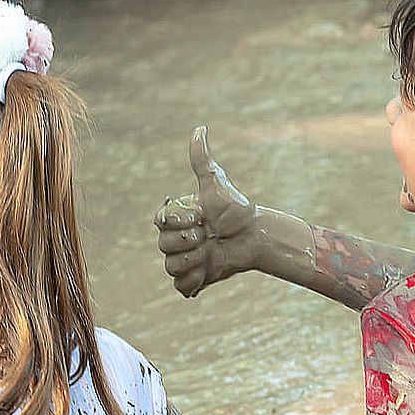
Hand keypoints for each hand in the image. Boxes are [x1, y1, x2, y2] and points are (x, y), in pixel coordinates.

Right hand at [154, 126, 259, 298]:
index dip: (181, 222)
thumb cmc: (235, 210)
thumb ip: (202, 161)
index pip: (160, 222)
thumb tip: (199, 129)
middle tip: (211, 235)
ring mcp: (181, 260)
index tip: (202, 217)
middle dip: (191, 242)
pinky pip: (181, 285)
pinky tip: (211, 268)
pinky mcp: (190, 280)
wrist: (254, 237)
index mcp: (174, 217)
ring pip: (171, 266)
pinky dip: (196, 279)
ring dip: (196, 260)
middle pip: (164, 246)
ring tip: (212, 251)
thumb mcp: (216, 185)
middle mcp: (173, 239)